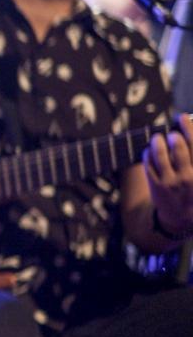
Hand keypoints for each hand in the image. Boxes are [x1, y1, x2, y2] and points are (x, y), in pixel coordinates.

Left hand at [143, 114, 192, 238]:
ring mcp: (171, 182)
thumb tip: (188, 128)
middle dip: (173, 136)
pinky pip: (148, 165)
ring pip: (160, 154)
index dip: (189, 127)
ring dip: (157, 142)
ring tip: (157, 138)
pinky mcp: (156, 187)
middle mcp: (188, 176)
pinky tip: (149, 150)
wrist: (184, 219)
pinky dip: (147, 154)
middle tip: (171, 134)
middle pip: (178, 146)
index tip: (182, 117)